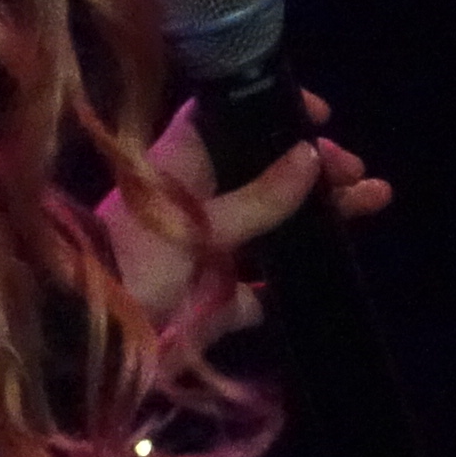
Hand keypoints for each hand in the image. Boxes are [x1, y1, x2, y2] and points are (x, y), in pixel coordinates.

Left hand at [104, 88, 393, 347]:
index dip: (269, 112)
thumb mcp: (196, 225)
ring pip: (266, 226)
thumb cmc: (133, 265)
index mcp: (173, 168)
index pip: (224, 122)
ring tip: (372, 201)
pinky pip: (252, 291)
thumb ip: (257, 198)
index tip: (319, 115)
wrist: (83, 344)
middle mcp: (187, 203)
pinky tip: (325, 275)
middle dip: (309, 167)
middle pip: (257, 173)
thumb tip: (308, 155)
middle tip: (357, 171)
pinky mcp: (206, 304)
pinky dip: (282, 285)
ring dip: (314, 216)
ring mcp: (199, 253)